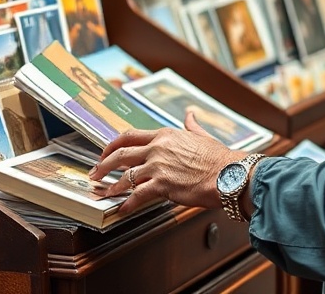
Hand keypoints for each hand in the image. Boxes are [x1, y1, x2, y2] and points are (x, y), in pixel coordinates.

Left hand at [89, 111, 241, 215]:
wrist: (229, 174)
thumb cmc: (218, 158)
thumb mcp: (202, 136)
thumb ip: (191, 125)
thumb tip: (190, 114)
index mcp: (165, 134)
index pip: (130, 136)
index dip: (113, 144)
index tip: (106, 152)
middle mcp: (158, 147)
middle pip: (121, 153)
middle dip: (104, 164)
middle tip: (95, 173)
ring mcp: (158, 166)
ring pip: (125, 175)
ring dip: (112, 186)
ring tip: (105, 192)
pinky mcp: (162, 184)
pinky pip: (138, 195)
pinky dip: (127, 203)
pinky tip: (122, 208)